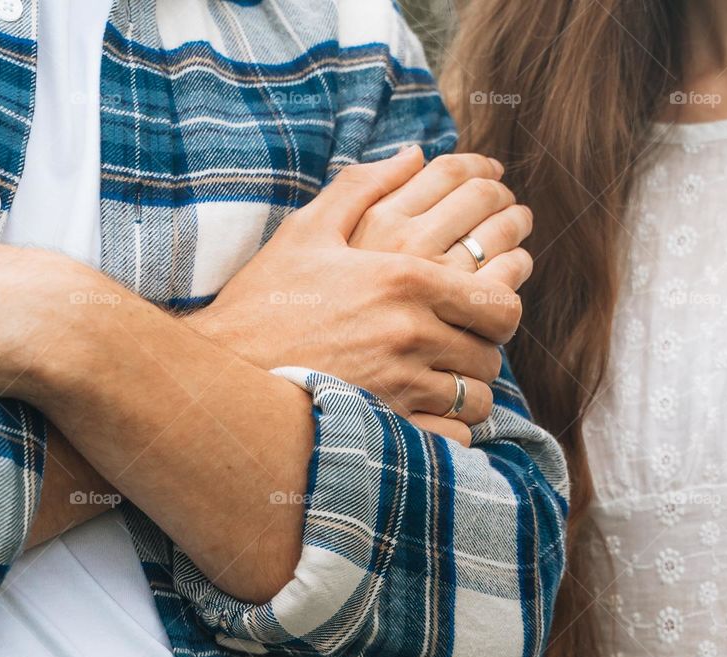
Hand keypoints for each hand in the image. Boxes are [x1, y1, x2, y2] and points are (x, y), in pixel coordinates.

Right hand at [186, 149, 529, 440]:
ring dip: (468, 388)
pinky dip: (453, 427)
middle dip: (486, 347)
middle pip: (492, 350)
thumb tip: (412, 153)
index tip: (490, 305)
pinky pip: (455, 434)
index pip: (498, 299)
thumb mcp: (308, 232)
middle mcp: (413, 332)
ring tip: (448, 381)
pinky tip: (435, 416)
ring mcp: (404, 385)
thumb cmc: (264, 302)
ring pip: (477, 394)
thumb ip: (363, 187)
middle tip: (468, 345)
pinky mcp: (390, 427)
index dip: (503, 304)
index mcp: (405, 279)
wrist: (223, 371)